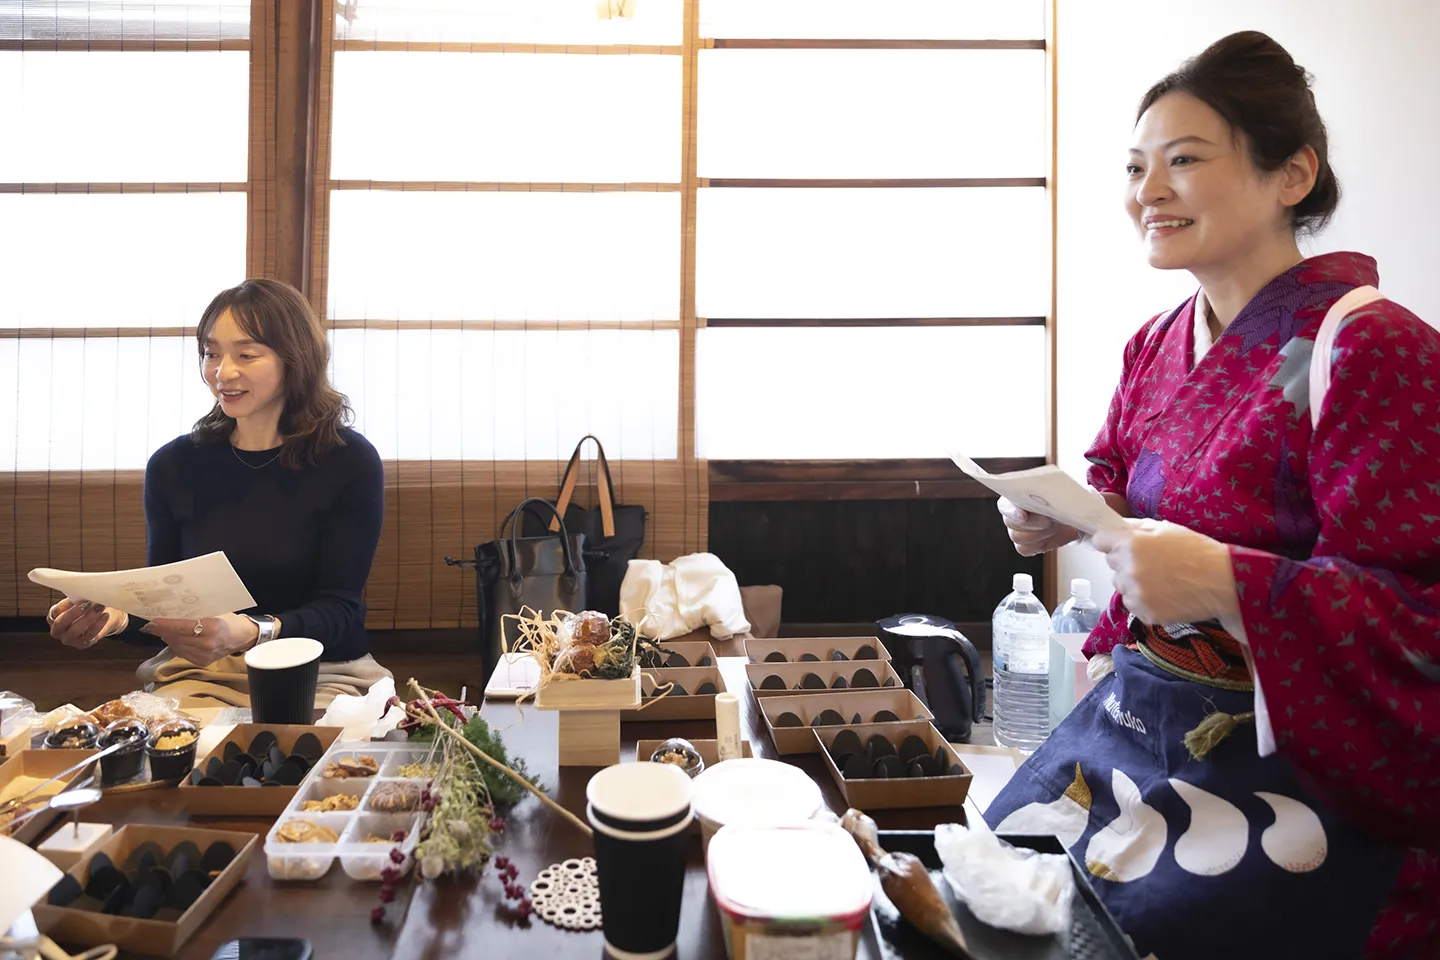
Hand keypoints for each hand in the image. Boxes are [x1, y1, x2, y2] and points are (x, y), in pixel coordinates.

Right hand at [48, 598, 126, 648]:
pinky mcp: (82, 644)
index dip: (65, 604)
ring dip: (88, 618)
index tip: (77, 595)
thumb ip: (77, 597)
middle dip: (74, 613)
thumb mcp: (81, 599)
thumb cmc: (89, 605)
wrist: (106, 616)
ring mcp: (69, 639)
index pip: (54, 612)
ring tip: (99, 607)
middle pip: (60, 623)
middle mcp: (58, 630)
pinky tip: (105, 615)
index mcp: (53, 617)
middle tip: (87, 603)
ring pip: (74, 631)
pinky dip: (98, 625)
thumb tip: (81, 590)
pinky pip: (89, 635)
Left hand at [141, 613, 258, 666]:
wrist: (243, 637)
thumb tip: (173, 613)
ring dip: (167, 638)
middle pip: (177, 638)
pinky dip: (175, 645)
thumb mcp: (214, 613)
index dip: (166, 625)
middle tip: (151, 624)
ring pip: (177, 646)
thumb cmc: (229, 621)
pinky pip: (182, 653)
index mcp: (212, 629)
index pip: (182, 627)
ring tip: (160, 630)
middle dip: (162, 631)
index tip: (153, 621)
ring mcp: (204, 655)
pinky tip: (172, 638)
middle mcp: (207, 645)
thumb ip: (195, 616)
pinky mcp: (201, 662)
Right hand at [997, 497, 1078, 555]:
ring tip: (1054, 527)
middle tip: (1049, 521)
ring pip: (1017, 537)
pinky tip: (1051, 538)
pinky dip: (1038, 545)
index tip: (1023, 514)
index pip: (1005, 503)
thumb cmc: (1069, 503)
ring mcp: (1019, 530)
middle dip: (1031, 524)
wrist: (1075, 519)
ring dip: (1037, 534)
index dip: (1011, 510)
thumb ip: (1076, 492)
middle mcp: (1015, 514)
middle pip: (1010, 523)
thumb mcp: (1074, 493)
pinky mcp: (1027, 545)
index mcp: (1019, 497)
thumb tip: (1091, 494)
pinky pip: (1024, 549)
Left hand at [1090, 519, 1239, 625]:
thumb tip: (1115, 527)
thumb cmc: (1197, 552)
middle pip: (1111, 564)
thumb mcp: (1166, 528)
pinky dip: (1144, 601)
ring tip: (1162, 580)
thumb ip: (1136, 527)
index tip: (1118, 544)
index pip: (1100, 540)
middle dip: (1125, 562)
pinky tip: (1165, 594)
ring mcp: (1136, 594)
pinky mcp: (1144, 613)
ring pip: (1121, 586)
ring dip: (1133, 583)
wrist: (1222, 583)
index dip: (1110, 541)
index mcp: (1131, 544)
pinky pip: (1133, 604)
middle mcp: (1128, 569)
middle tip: (1152, 563)